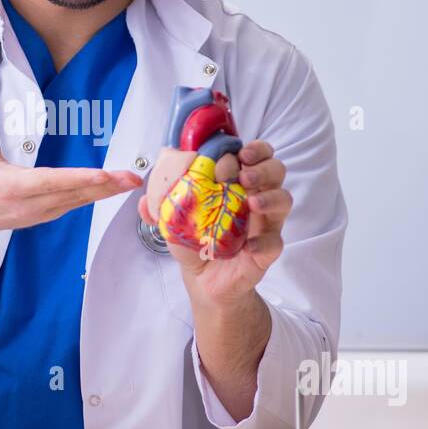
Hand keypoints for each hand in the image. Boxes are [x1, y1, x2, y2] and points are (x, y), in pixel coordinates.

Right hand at [0, 97, 142, 240]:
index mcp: (10, 187)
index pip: (48, 182)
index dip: (76, 178)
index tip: (101, 174)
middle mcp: (28, 204)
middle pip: (71, 194)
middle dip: (104, 185)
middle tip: (131, 178)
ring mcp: (40, 213)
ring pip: (78, 201)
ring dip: (107, 191)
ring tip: (131, 180)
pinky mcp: (48, 214)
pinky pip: (76, 204)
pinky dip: (97, 195)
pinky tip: (114, 186)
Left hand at [138, 139, 291, 307]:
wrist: (202, 279)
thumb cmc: (194, 239)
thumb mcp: (174, 219)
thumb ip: (161, 206)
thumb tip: (143, 199)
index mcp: (236, 182)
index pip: (255, 155)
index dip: (253, 150)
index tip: (239, 153)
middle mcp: (256, 196)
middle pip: (276, 170)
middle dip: (264, 167)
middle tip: (244, 176)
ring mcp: (265, 223)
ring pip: (284, 200)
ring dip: (270, 197)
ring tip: (252, 203)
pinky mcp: (267, 249)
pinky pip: (275, 241)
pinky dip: (264, 242)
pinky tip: (249, 246)